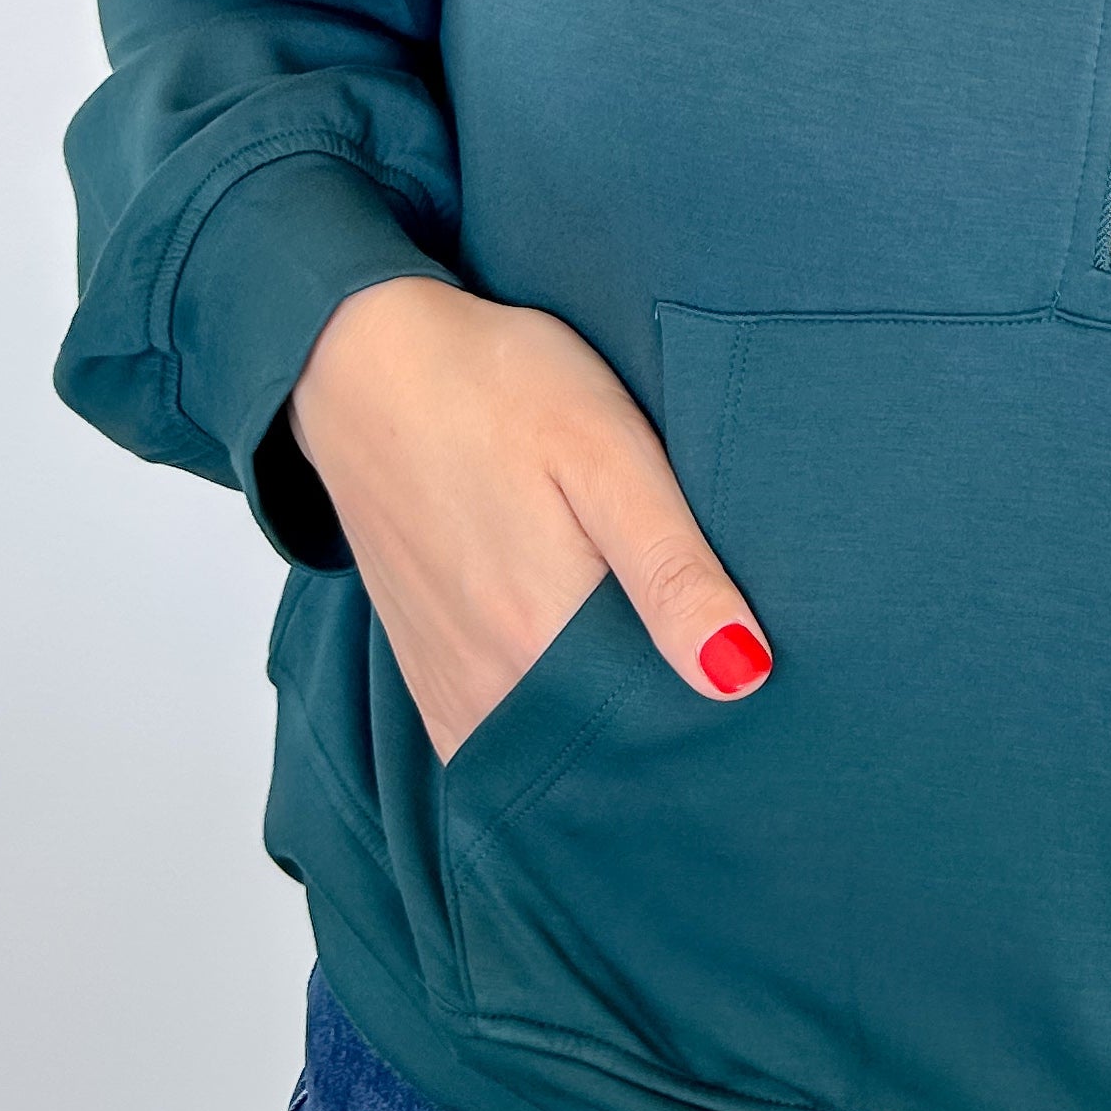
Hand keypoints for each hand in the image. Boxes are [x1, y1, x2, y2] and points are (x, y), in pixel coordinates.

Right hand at [285, 277, 772, 762]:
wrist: (365, 362)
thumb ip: (671, 569)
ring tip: (643, 648)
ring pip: (549, 747)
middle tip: (699, 645)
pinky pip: (494, 738)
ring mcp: (451, 684)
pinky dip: (542, 721)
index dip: (714, 698)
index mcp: (545, 635)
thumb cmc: (497, 386)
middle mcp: (490, 685)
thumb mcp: (606, 451)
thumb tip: (742, 675)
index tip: (745, 664)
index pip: (662, 725)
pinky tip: (575, 666)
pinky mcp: (427, 671)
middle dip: (662, 719)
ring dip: (602, 724)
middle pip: (607, 745)